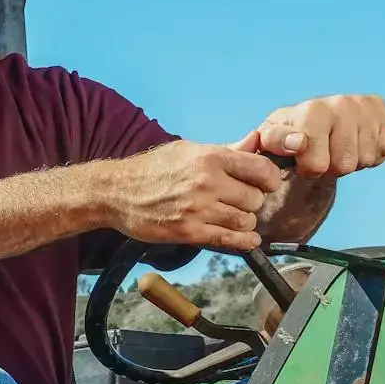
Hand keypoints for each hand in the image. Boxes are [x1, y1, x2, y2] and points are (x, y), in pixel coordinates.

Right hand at [104, 140, 284, 251]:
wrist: (116, 192)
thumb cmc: (153, 169)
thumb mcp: (189, 150)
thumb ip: (226, 150)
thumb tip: (257, 142)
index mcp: (210, 158)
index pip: (261, 170)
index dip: (268, 179)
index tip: (264, 183)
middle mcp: (207, 182)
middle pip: (255, 199)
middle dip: (251, 202)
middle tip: (240, 201)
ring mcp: (198, 209)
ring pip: (245, 221)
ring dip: (243, 222)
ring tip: (231, 217)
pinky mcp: (188, 231)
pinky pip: (229, 239)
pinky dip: (242, 241)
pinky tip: (246, 239)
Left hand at [241, 94, 384, 177]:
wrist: (315, 119)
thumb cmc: (289, 132)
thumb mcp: (271, 137)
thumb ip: (274, 141)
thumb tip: (296, 143)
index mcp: (312, 110)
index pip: (317, 162)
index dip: (308, 168)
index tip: (301, 159)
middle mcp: (342, 104)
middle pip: (343, 165)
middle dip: (329, 168)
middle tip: (322, 154)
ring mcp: (366, 109)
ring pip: (364, 160)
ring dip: (350, 162)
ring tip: (337, 148)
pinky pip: (383, 152)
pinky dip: (369, 156)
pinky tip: (355, 144)